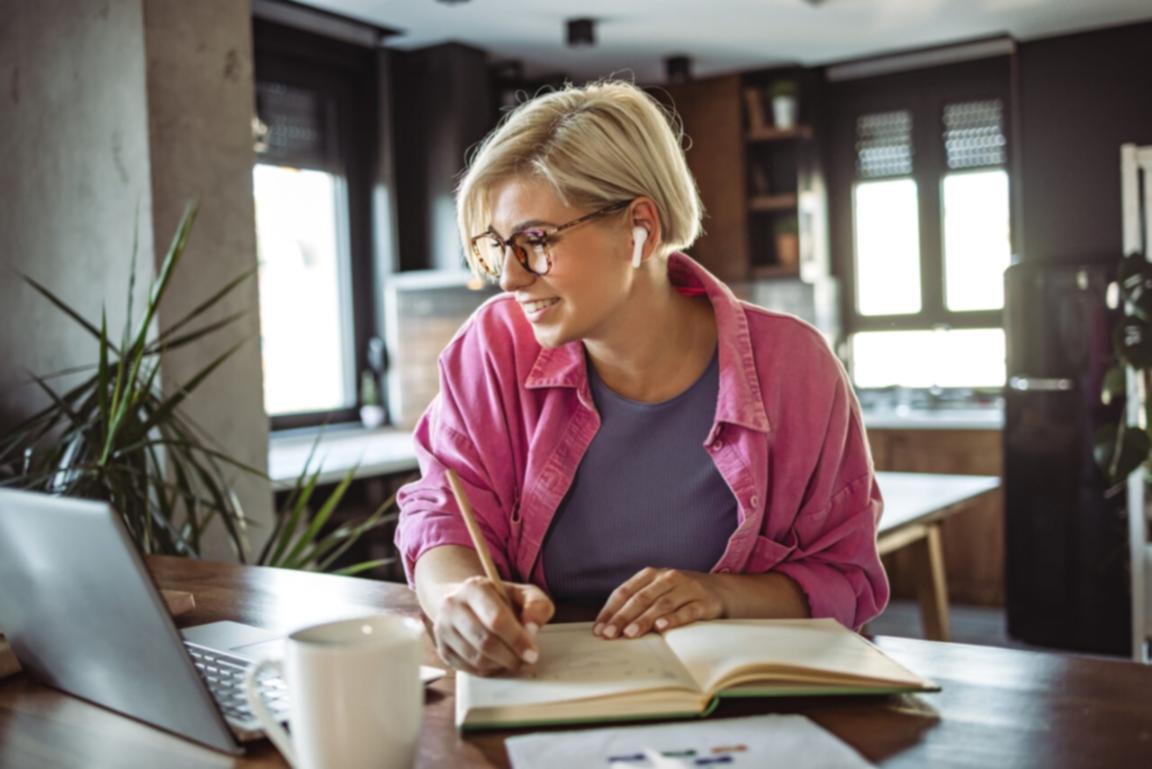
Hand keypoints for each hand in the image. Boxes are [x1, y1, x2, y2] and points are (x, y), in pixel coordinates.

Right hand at [432, 576, 554, 675]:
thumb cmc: (500, 599)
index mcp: (474, 587)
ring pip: (476, 658)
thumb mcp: (523, 594)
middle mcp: (453, 605)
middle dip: (510, 656)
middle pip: (485, 641)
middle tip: (525, 661)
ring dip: (500, 665)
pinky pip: (468, 668)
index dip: (517, 639)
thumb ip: (536, 606)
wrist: (467, 602)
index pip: (496, 619)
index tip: (532, 653)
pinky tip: (498, 662)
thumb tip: (532, 627)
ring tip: (514, 660)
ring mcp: (443, 628)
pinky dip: (487, 670)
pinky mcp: (442, 648)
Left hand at [593, 567, 724, 639]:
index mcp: (651, 574)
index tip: (599, 629)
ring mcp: (687, 588)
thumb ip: (638, 604)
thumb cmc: (681, 595)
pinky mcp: (703, 602)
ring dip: (644, 620)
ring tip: (630, 634)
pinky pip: (686, 611)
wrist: (722, 590)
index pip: (625, 591)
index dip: (610, 610)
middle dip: (622, 617)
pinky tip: (661, 627)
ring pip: (661, 604)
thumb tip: (609, 627)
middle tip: (609, 635)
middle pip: (640, 598)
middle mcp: (668, 578)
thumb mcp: (659, 592)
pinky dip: (673, 619)